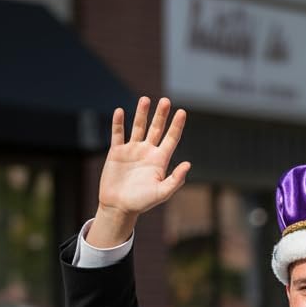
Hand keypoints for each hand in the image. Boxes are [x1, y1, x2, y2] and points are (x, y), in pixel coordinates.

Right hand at [88, 96, 190, 245]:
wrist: (119, 207)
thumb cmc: (142, 202)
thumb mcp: (162, 193)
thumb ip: (176, 179)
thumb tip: (188, 164)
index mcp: (160, 161)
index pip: (171, 139)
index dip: (177, 126)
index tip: (182, 112)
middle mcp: (147, 153)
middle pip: (156, 129)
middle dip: (161, 115)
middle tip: (166, 101)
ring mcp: (132, 150)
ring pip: (138, 127)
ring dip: (141, 113)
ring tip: (145, 99)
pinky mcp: (117, 152)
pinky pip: (118, 134)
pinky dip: (118, 123)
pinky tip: (120, 111)